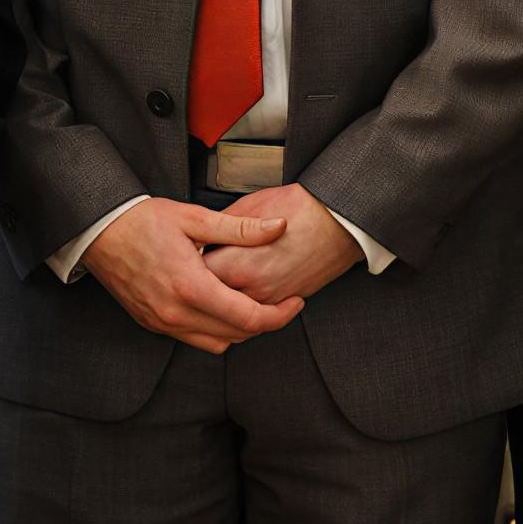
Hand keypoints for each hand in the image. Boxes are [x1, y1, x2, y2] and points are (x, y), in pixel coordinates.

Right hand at [82, 198, 301, 353]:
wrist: (99, 232)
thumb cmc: (143, 221)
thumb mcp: (195, 218)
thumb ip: (240, 229)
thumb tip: (278, 227)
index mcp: (191, 286)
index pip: (248, 318)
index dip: (280, 314)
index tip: (295, 301)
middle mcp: (176, 313)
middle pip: (237, 335)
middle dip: (266, 322)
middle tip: (282, 302)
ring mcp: (163, 323)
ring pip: (217, 343)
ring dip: (240, 329)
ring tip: (253, 303)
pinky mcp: (153, 324)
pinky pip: (195, 339)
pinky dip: (215, 329)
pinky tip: (222, 305)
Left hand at [201, 185, 364, 307]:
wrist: (338, 223)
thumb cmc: (300, 210)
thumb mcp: (249, 208)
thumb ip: (220, 229)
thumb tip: (202, 238)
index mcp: (235, 265)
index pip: (194, 277)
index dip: (186, 266)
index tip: (184, 257)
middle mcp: (250, 289)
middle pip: (209, 301)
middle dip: (200, 287)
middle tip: (195, 271)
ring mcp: (268, 299)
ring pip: (231, 315)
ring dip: (219, 301)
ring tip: (213, 281)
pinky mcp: (283, 302)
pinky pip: (254, 315)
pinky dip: (242, 307)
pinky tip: (237, 290)